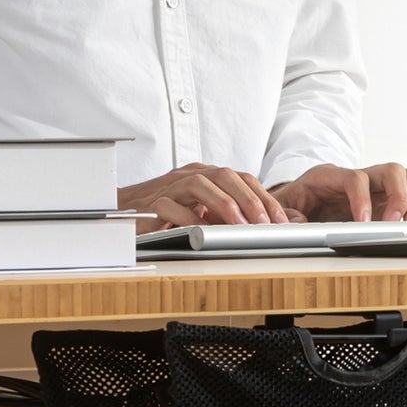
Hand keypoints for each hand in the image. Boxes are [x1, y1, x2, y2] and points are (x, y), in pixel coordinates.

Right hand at [119, 163, 289, 228]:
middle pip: (226, 176)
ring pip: (200, 183)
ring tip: (240, 225)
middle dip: (250, 199)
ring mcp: (170, 186)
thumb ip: (236, 216)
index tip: (282, 222)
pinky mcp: (151, 202)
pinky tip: (202, 231)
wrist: (124, 213)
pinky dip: (188, 217)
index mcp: (207, 176)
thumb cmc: (170, 215)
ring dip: (224, 204)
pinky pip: (171, 205)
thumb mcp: (208, 213)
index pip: (243, 178)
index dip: (265, 198)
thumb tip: (274, 224)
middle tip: (264, 224)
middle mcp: (190, 175)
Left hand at [270, 162, 406, 223]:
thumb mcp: (281, 207)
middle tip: (396, 222)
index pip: (355, 178)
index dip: (363, 199)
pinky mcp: (386, 203)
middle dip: (400, 196)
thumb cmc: (293, 204)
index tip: (364, 223)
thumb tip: (298, 221)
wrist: (298, 204)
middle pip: (391, 171)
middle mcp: (358, 178)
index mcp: (330, 176)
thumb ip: (286, 214)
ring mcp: (375, 189)